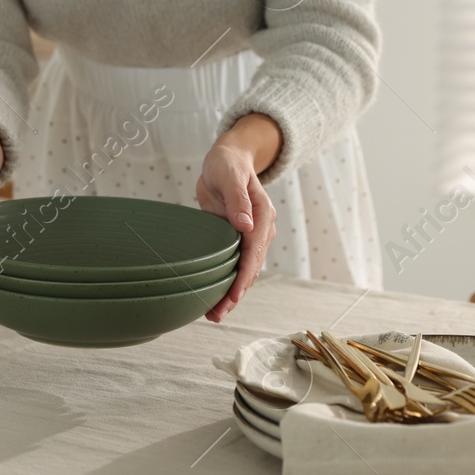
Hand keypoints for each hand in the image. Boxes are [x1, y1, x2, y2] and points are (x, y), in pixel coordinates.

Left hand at [196, 114, 280, 322]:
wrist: (226, 160)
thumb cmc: (227, 164)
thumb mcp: (229, 175)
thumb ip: (237, 199)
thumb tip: (245, 225)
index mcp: (262, 216)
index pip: (254, 252)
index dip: (244, 276)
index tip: (234, 295)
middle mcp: (260, 230)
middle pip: (251, 268)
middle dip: (236, 293)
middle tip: (217, 314)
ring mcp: (250, 237)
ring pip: (243, 271)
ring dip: (231, 293)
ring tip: (213, 314)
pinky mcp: (237, 240)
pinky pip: (234, 265)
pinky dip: (226, 282)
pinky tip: (212, 297)